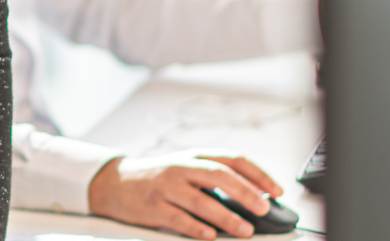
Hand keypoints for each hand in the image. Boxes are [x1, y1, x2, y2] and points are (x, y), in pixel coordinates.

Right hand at [87, 151, 283, 238]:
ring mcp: (165, 187)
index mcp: (194, 156)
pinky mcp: (151, 206)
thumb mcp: (185, 169)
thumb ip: (212, 178)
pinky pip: (178, 218)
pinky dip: (196, 227)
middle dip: (246, 193)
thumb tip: (251, 198)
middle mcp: (180, 168)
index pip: (232, 159)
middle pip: (219, 175)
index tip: (276, 190)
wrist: (113, 182)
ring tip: (244, 229)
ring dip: (226, 216)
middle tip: (264, 209)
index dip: (257, 174)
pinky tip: (209, 235)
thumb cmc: (157, 177)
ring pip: (201, 200)